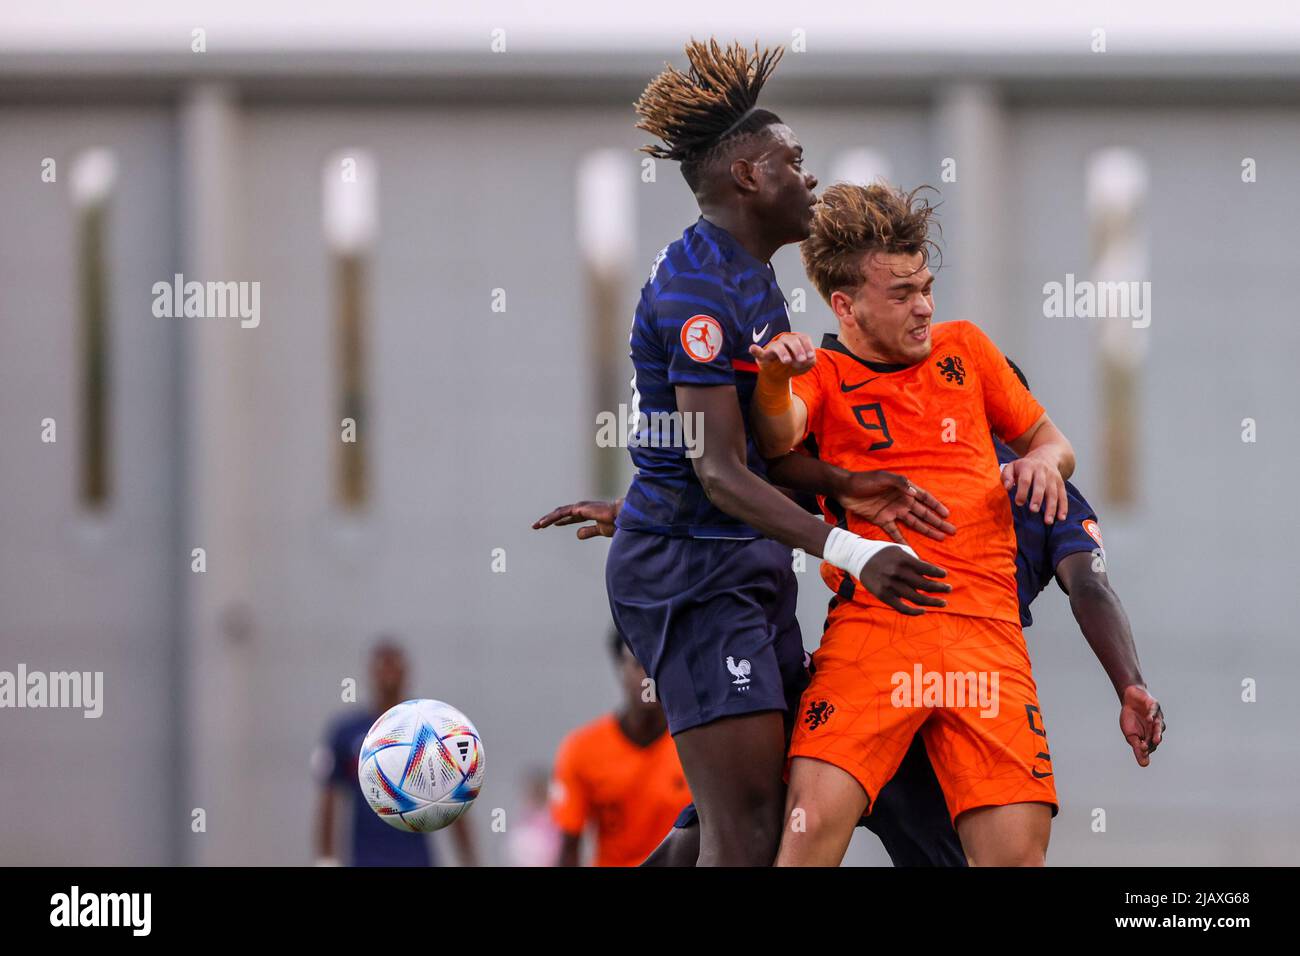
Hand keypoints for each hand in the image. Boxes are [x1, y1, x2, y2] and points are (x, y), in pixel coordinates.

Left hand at [532, 499, 620, 539]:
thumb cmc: (616, 523)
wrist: (622, 517)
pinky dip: (551, 518)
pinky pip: (561, 514)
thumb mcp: (600, 530)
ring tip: (536, 526)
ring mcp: (579, 507)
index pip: (570, 516)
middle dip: (549, 519)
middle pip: (561, 513)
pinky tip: (543, 524)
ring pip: (559, 513)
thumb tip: (577, 535)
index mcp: (587, 513)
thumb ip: (589, 531)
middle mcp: (582, 508)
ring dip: (547, 519)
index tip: (553, 524)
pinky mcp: (578, 509)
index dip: (561, 520)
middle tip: (537, 526)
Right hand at [747, 332, 816, 378]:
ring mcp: (773, 347)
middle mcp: (785, 341)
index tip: (811, 356)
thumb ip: (809, 362)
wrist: (778, 373)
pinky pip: (757, 351)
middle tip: (802, 360)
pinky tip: (753, 348)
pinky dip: (755, 349)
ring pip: (778, 346)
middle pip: (792, 340)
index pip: (803, 338)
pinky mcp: (763, 355)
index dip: (808, 346)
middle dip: (798, 350)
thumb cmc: (793, 365)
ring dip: (783, 353)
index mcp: (796, 340)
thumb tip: (809, 360)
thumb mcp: (804, 365)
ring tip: (787, 361)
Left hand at [836, 470, 954, 543]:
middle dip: (937, 522)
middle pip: (923, 513)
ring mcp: (892, 512)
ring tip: (941, 538)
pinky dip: (903, 540)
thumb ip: (899, 483)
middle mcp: (901, 501)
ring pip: (914, 523)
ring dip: (926, 530)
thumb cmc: (864, 480)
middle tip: (951, 531)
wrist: (844, 489)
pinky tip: (912, 549)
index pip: (924, 498)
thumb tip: (915, 493)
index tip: (947, 515)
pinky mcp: (882, 520)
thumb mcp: (883, 478)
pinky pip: (895, 532)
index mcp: (903, 489)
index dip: (936, 506)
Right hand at [857, 547, 949, 615]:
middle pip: (925, 585)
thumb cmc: (882, 553)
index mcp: (903, 559)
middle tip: (949, 589)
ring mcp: (891, 586)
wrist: (858, 558)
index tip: (944, 576)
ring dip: (933, 602)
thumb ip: (913, 560)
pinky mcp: (884, 596)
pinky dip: (914, 612)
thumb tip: (929, 572)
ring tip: (943, 602)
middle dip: (940, 588)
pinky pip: (902, 608)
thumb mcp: (898, 549)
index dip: (938, 573)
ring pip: (917, 599)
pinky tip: (923, 611)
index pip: (927, 569)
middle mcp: (898, 573)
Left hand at [1001, 450, 1067, 522]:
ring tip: (1048, 521)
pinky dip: (1063, 507)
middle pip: (1041, 486)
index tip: (1019, 503)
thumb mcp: (1012, 466)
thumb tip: (1007, 487)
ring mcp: (1053, 478)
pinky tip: (1061, 518)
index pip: (1025, 480)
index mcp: (1028, 467)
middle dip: (1037, 498)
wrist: (1046, 455)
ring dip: (1051, 507)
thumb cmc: (1024, 466)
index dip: (1022, 491)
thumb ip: (1006, 476)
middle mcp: (1042, 471)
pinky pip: (1063, 496)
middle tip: (1033, 510)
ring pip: (1053, 493)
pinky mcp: (1061, 483)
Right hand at [1119, 685, 1164, 766]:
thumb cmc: (1130, 719)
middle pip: (1157, 735)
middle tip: (1154, 743)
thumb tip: (1144, 765)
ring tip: (1155, 736)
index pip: (1150, 744)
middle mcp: (1156, 728)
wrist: (1130, 699)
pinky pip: (1155, 711)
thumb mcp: (1131, 735)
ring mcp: (1156, 716)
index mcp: (1150, 736)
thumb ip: (1138, 748)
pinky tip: (1149, 719)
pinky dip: (1152, 715)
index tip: (1141, 749)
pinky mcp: (1154, 705)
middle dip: (1155, 739)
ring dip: (1157, 730)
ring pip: (1159, 724)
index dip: (1146, 747)